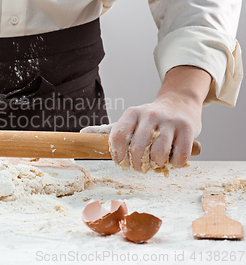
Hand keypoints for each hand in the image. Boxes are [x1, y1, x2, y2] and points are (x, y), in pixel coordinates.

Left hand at [82, 66, 210, 171]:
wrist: (180, 103)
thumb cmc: (150, 119)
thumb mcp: (129, 120)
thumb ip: (108, 130)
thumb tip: (82, 134)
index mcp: (132, 113)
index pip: (118, 136)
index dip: (117, 155)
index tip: (121, 162)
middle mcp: (150, 115)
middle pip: (137, 149)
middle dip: (137, 164)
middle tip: (140, 166)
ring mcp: (170, 122)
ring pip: (158, 153)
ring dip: (155, 164)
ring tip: (155, 162)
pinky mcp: (188, 129)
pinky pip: (180, 156)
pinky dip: (174, 164)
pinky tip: (171, 160)